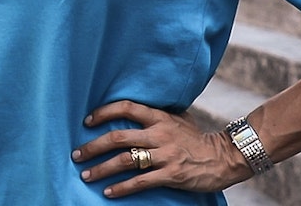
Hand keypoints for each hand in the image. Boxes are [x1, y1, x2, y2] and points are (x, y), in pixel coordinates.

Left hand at [71, 100, 247, 197]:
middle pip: (118, 138)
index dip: (104, 112)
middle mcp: (160, 134)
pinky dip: (122, 188)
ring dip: (102, 169)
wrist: (224, 157)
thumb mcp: (178, 119)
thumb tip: (133, 109)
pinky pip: (141, 182)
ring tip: (86, 175)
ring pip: (126, 161)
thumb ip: (157, 115)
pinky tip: (108, 192)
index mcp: (160, 117)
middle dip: (93, 147)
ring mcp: (165, 155)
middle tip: (77, 154)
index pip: (127, 107)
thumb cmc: (198, 138)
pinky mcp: (171, 175)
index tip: (87, 121)